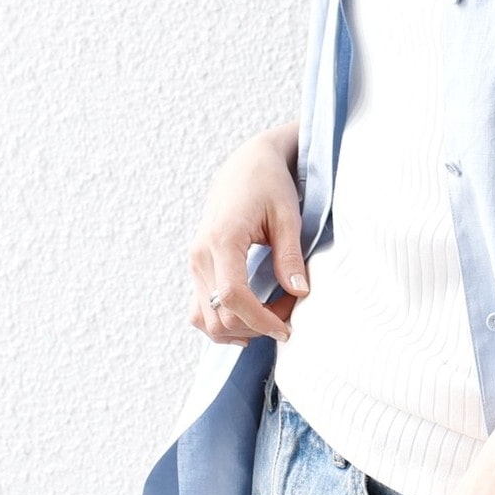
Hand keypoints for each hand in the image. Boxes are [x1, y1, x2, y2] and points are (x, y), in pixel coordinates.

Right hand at [187, 125, 308, 345]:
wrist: (244, 165)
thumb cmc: (268, 184)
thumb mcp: (287, 216)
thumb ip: (290, 256)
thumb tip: (300, 292)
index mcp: (221, 239)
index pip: (232, 296)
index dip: (260, 320)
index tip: (287, 329)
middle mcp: (200, 255)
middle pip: (217, 315)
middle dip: (255, 326)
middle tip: (288, 316)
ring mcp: (194, 263)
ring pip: (204, 319)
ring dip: (239, 328)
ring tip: (272, 316)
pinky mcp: (197, 268)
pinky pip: (200, 309)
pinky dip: (223, 322)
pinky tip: (250, 318)